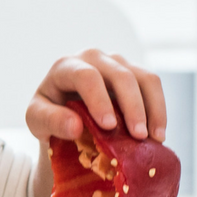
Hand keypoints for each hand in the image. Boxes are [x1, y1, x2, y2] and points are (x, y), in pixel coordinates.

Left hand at [28, 49, 165, 144]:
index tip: (109, 126)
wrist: (64, 113)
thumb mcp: (37, 121)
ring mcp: (117, 62)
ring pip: (145, 78)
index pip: (86, 76)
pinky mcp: (134, 72)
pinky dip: (159, 110)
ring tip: (155, 138)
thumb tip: (76, 126)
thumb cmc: (49, 115)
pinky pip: (153, 86)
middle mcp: (93, 58)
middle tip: (138, 136)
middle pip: (120, 75)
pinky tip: (158, 134)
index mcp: (65, 66)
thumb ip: (50, 121)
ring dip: (153, 108)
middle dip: (132, 107)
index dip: (99, 99)